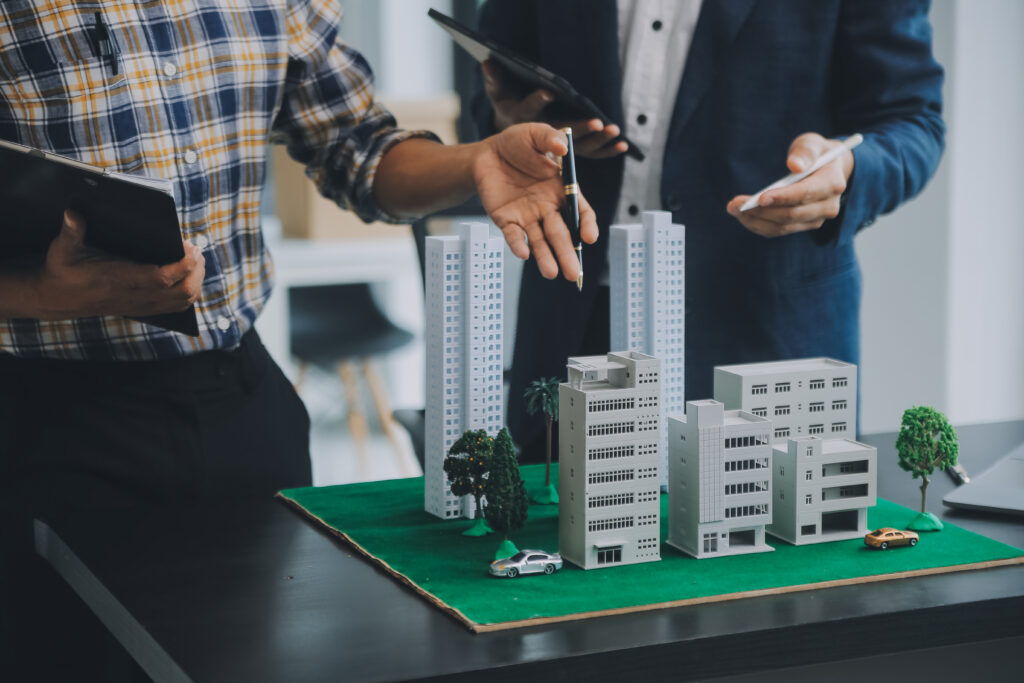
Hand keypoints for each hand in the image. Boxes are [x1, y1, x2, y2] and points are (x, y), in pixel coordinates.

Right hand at [35, 210, 204, 319]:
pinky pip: (177, 306)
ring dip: (196, 281)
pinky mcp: (144, 308)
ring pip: (183, 301)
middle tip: (197, 250)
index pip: (161, 278)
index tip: (192, 248)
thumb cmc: (62, 270)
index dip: (182, 266)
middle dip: (196, 270)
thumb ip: (71, 231)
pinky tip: (191, 276)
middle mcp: (135, 296)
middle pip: (181, 291)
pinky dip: (190, 292)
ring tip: (197, 260)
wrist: (57, 298)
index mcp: (120, 280)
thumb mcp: (63, 249)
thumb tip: (71, 212)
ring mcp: (142, 304)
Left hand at [472, 123, 598, 280]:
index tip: (588, 238)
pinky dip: (518, 244)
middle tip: (574, 274)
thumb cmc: (517, 143)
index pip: (580, 211)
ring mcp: (528, 216)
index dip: (586, 225)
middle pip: (561, 233)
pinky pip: (513, 235)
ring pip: (539, 240)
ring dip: (545, 257)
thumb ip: (549, 138)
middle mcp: (548, 208)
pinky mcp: (507, 220)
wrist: (488, 153)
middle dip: (568, 253)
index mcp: (562, 190)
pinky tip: (523, 254)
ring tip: (551, 273)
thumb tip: (562, 146)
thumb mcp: (535, 133)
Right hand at [481, 60, 627, 158]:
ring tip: (615, 132)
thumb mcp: (498, 93)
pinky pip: (589, 153)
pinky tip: (623, 146)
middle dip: (581, 129)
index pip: (531, 110)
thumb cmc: (508, 108)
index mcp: (525, 121)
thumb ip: (494, 80)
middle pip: (562, 135)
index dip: (538, 101)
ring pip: (579, 148)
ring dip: (598, 141)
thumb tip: (487, 63)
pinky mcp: (570, 154)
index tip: (550, 92)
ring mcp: (557, 149)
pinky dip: (606, 151)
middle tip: (599, 122)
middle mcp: (541, 138)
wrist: (509, 144)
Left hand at [727, 132, 854, 236]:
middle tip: (734, 204)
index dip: (782, 197)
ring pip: (783, 226)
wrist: (826, 169)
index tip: (759, 198)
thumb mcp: (811, 143)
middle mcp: (828, 206)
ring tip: (733, 209)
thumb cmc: (815, 153)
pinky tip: (743, 216)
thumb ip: (805, 151)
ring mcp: (816, 219)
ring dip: (755, 220)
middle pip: (791, 214)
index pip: (805, 194)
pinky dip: (759, 225)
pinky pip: (779, 230)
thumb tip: (794, 165)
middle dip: (761, 210)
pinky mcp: (804, 225)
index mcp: (833, 183)